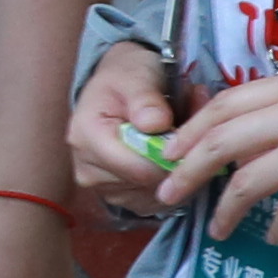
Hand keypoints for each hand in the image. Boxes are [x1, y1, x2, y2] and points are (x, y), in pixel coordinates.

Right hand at [72, 43, 187, 218]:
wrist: (117, 84)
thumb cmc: (127, 77)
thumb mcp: (138, 77)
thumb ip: (146, 99)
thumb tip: (155, 123)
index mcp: (87, 137)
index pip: (138, 168)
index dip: (171, 157)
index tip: (191, 133)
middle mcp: (86, 169)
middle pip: (147, 184)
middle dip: (175, 160)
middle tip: (190, 128)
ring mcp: (100, 186)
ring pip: (153, 194)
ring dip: (174, 169)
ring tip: (177, 137)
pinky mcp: (115, 195)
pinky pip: (152, 200)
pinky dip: (167, 180)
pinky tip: (168, 155)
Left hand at [149, 65, 277, 247]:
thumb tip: (228, 144)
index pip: (228, 103)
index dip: (192, 130)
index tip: (170, 152)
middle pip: (224, 141)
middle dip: (188, 170)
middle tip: (169, 193)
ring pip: (246, 181)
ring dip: (225, 210)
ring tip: (219, 228)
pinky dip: (274, 228)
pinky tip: (274, 235)